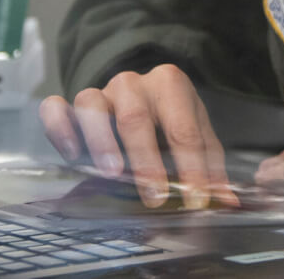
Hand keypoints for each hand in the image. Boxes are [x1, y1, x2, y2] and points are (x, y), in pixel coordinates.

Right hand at [38, 64, 238, 209]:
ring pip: (92, 105)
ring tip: (112, 172)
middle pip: (137, 118)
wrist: (138, 95)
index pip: (184, 128)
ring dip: (101, 140)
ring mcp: (99, 91)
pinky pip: (56, 108)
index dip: (192, 166)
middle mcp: (132, 83)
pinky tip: (73, 155)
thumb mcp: (194, 134)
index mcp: (171, 84)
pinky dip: (61, 128)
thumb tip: (227, 201)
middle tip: (156, 194)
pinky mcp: (69, 104)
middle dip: (147, 159)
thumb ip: (209, 166)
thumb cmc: (168, 120)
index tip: (196, 198)